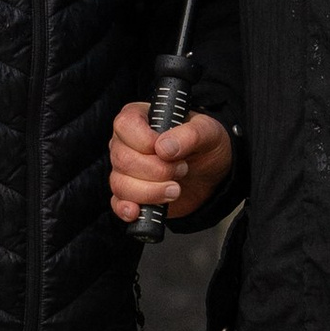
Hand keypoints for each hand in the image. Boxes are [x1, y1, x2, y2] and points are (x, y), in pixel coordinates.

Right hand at [109, 102, 233, 225]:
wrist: (212, 175)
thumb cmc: (206, 146)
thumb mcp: (208, 132)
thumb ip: (189, 135)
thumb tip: (164, 148)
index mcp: (141, 119)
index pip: (125, 125)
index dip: (145, 142)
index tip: (168, 152)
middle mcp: (127, 143)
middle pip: (122, 159)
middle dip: (156, 171)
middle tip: (182, 170)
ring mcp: (125, 170)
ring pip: (120, 184)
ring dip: (150, 192)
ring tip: (175, 189)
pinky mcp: (130, 195)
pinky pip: (117, 204)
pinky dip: (127, 209)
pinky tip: (140, 211)